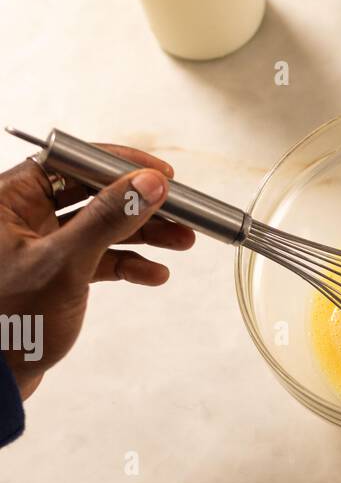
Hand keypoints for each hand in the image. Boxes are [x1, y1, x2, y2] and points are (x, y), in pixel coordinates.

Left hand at [0, 147, 194, 397]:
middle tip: (180, 212)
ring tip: (182, 241)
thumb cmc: (10, 321)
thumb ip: (108, 219)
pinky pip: (96, 259)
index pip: (71, 161)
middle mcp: (22, 216)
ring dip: (142, 235)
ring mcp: (39, 247)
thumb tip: (148, 184)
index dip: (119, 164)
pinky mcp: (53, 276)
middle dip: (139, 205)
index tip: (159, 174)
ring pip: (100, 228)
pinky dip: (126, 265)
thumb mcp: (65, 263)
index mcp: (9, 198)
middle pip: (92, 194)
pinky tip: (154, 274)